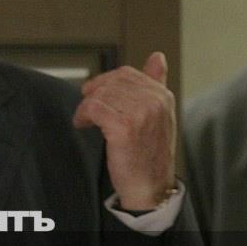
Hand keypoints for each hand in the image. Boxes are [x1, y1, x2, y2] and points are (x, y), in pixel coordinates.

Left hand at [72, 52, 176, 210]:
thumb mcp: (159, 115)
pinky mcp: (124, 128)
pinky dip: (83, 115)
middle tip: (87, 108)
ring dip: (87, 106)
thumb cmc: (150, 154)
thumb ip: (156, 84)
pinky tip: (83, 124)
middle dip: (94, 93)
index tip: (94, 93)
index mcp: (163, 96)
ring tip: (86, 119)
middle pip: (111, 82)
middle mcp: (155, 101)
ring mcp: (141, 114)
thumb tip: (157, 57)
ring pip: (100, 94)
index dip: (104, 81)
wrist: (151, 188)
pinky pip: (94, 108)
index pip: (127, 73)